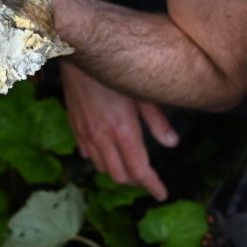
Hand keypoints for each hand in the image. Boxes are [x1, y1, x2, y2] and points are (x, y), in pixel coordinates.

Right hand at [61, 61, 178, 201]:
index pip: (139, 170)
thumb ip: (156, 120)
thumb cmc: (113, 68)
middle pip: (120, 175)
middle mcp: (102, 136)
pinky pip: (87, 153)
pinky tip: (106, 149)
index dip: (152, 185)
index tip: (162, 194)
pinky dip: (99, 158)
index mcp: (122, 130)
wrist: (78, 52)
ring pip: (102, 167)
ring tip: (130, 163)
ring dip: (117, 170)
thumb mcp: (142, 91)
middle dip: (136, 180)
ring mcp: (86, 132)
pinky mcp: (74, 124)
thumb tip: (172, 143)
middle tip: (149, 177)